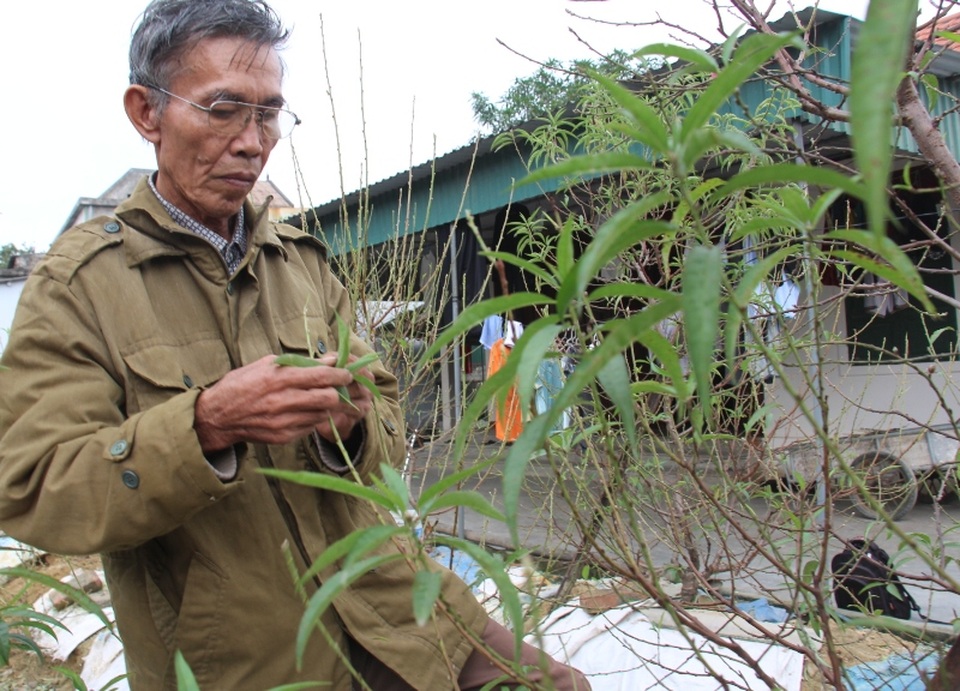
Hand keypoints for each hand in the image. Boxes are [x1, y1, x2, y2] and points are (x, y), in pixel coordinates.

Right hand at [194, 354, 366, 451]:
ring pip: (323, 414)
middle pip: (328, 398)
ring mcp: (284, 421)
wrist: (218, 417)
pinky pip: (310, 426)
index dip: (340, 375)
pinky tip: (306, 410)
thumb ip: (299, 363)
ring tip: (322, 397)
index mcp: (279, 378)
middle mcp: (283, 401)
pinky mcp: (284, 436)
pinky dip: (313, 417)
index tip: (347, 373)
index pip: (321, 376)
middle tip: (339, 387)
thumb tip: (329, 360)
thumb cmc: (242, 384)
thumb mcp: (266, 364)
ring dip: (327, 405)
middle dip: (338, 392)